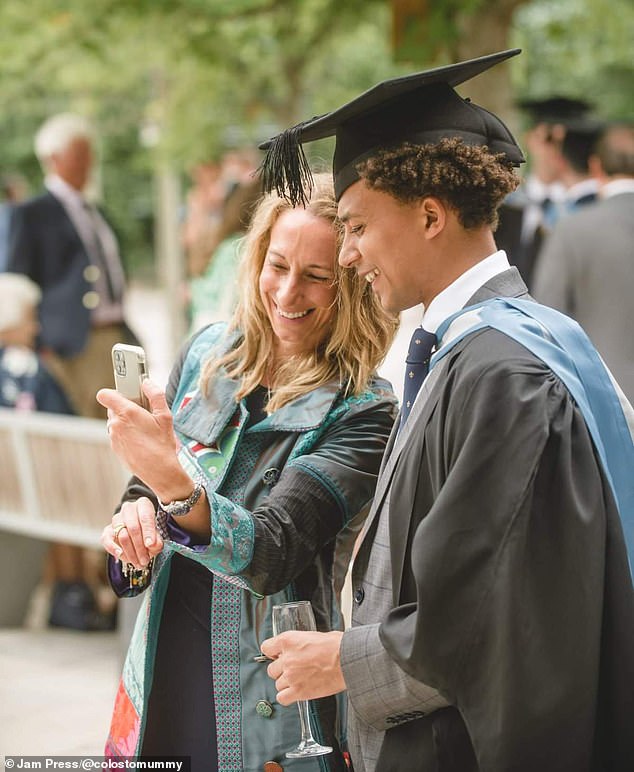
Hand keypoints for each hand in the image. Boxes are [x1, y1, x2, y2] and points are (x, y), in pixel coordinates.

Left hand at [97, 380, 191, 499]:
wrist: (159, 472)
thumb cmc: (163, 445)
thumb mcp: (165, 416)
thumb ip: (156, 395)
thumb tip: (147, 382)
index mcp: (126, 413)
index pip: (105, 395)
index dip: (114, 392)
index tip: (126, 393)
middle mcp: (116, 424)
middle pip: (113, 407)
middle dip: (126, 407)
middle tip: (144, 413)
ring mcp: (114, 437)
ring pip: (116, 421)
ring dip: (126, 421)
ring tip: (144, 429)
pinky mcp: (115, 447)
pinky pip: (118, 434)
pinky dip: (126, 434)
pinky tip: (141, 440)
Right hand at [101, 497, 163, 568]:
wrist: (139, 531)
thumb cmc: (150, 532)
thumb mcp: (158, 534)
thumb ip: (157, 540)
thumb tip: (153, 545)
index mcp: (143, 504)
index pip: (145, 517)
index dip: (148, 532)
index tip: (151, 545)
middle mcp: (129, 508)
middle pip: (132, 527)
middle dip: (139, 546)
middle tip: (145, 560)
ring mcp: (116, 518)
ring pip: (121, 534)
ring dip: (130, 551)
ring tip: (138, 563)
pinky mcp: (107, 529)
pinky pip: (106, 539)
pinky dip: (113, 548)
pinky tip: (120, 554)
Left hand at [261, 630, 345, 704]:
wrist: (347, 659)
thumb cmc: (336, 646)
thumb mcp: (313, 635)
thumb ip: (299, 643)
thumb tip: (297, 648)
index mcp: (288, 640)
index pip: (266, 648)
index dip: (273, 653)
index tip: (277, 656)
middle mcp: (286, 659)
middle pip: (271, 669)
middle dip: (282, 670)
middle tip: (294, 669)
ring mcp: (291, 676)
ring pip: (278, 684)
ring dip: (287, 683)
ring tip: (300, 680)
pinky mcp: (298, 691)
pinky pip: (282, 698)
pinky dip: (287, 696)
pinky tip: (296, 692)